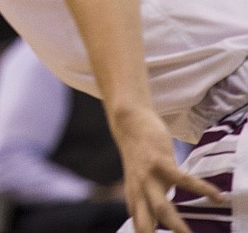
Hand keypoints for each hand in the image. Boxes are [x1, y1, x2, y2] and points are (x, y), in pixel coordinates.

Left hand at [110, 105, 223, 232]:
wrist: (128, 124)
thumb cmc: (139, 156)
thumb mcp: (140, 182)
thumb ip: (147, 202)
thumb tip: (162, 220)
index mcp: (134, 199)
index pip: (140, 228)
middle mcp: (138, 191)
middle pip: (145, 225)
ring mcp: (148, 177)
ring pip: (161, 208)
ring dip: (176, 225)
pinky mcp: (160, 162)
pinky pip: (183, 180)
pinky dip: (202, 189)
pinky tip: (218, 197)